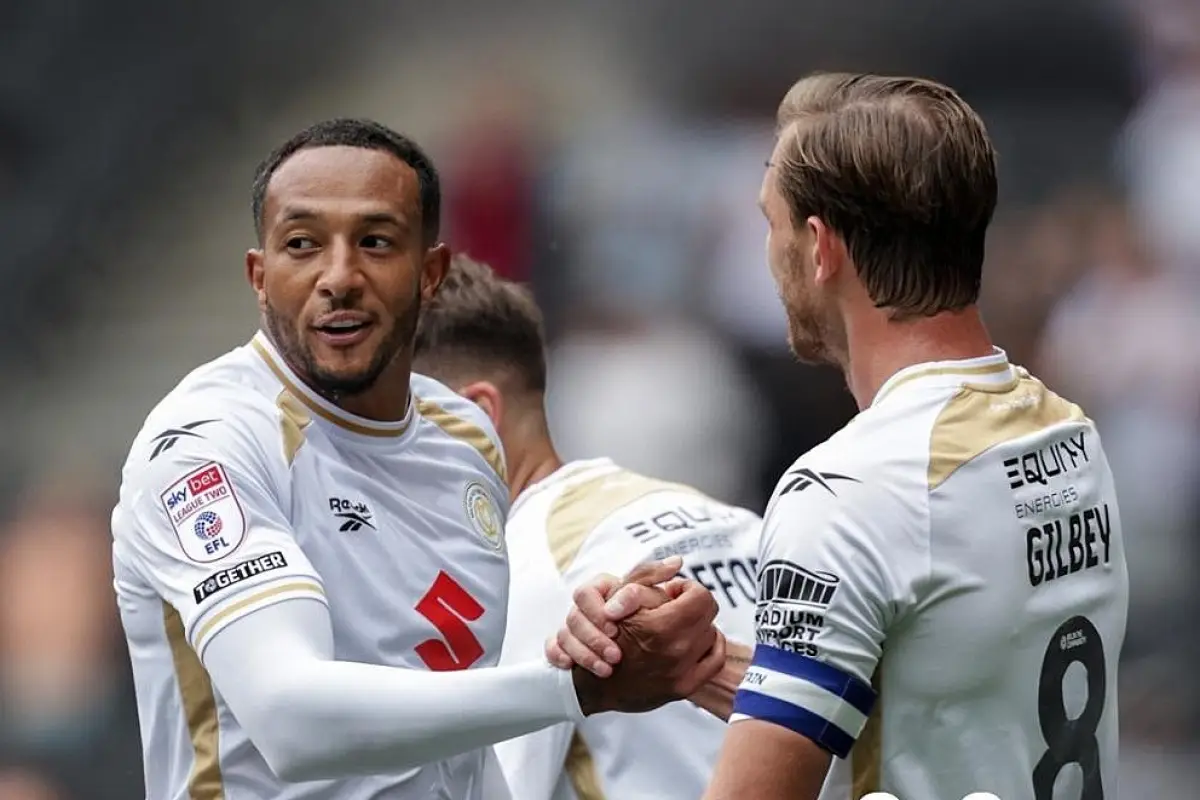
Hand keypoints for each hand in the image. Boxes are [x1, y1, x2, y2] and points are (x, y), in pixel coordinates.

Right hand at [547, 558, 680, 676]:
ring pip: (564, 635)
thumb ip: (656, 578)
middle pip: (573, 617)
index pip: (585, 593)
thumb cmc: (641, 614)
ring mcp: (572, 628)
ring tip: (607, 669)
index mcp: (599, 591)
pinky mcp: (564, 647)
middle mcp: (583, 608)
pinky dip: (559, 656)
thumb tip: (676, 562)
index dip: (597, 611)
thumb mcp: (648, 594)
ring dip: (584, 653)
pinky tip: (571, 666)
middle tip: (616, 655)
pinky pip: (551, 649)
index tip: (616, 627)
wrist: (634, 651)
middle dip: (594, 638)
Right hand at [571, 578, 725, 715]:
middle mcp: (677, 651)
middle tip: (671, 608)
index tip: (670, 592)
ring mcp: (682, 673)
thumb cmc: (606, 632)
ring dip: (696, 627)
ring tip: (676, 626)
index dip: (685, 588)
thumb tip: (677, 562)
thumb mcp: (619, 595)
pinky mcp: (684, 688)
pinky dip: (709, 647)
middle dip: (690, 606)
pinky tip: (693, 642)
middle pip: (708, 615)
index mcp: (662, 626)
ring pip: (711, 636)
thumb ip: (647, 574)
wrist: (596, 681)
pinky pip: (716, 661)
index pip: (701, 596)